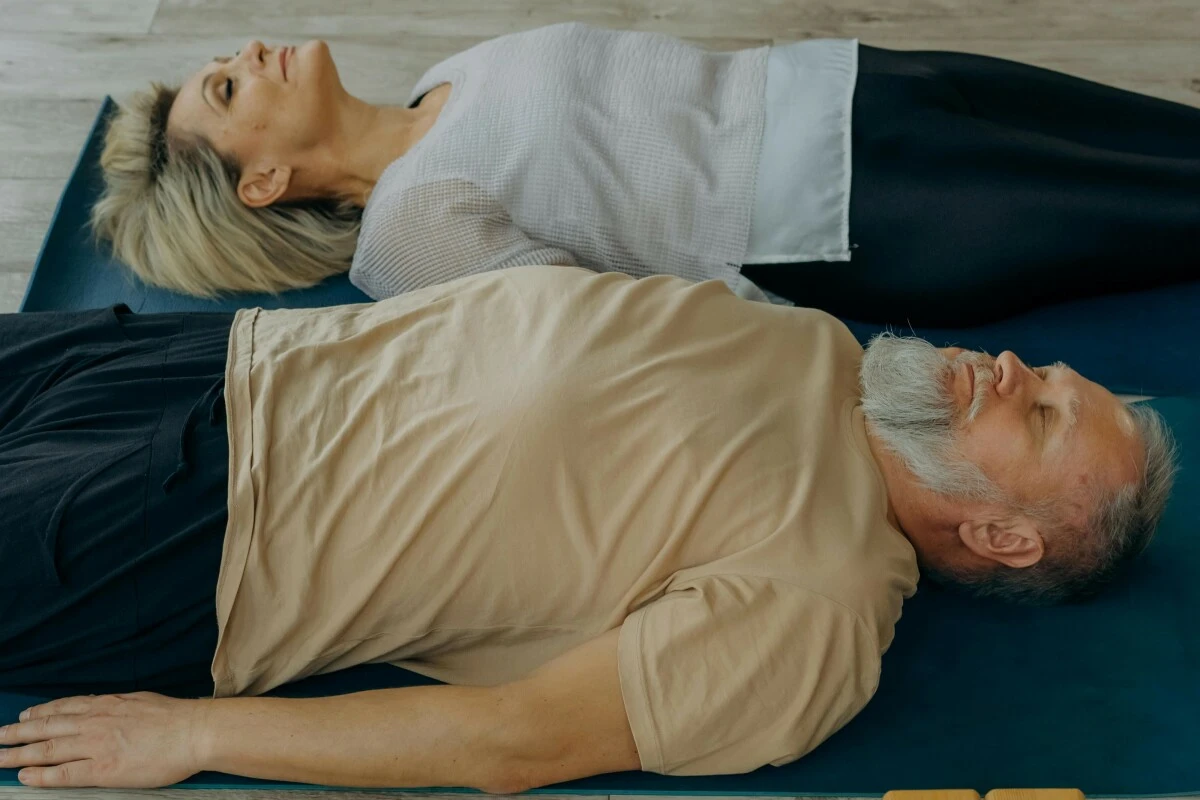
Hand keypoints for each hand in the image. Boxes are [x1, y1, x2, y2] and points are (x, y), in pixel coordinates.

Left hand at [0, 691, 209, 787]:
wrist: (193, 731)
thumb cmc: (174, 717)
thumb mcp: (139, 700)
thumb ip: (116, 705)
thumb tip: (101, 705)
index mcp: (106, 705)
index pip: (63, 708)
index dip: (39, 713)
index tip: (24, 717)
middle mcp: (95, 723)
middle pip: (47, 728)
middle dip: (18, 733)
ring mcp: (96, 746)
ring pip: (48, 750)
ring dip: (20, 754)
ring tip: (1, 758)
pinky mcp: (103, 770)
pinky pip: (64, 774)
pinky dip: (42, 775)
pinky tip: (26, 777)